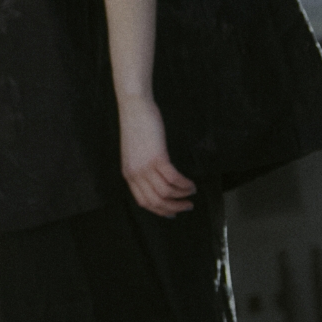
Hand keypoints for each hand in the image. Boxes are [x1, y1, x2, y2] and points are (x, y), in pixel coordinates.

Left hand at [119, 93, 196, 216]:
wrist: (134, 108)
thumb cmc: (137, 127)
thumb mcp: (135, 153)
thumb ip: (141, 168)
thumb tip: (155, 179)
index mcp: (129, 175)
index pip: (144, 202)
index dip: (160, 211)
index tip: (172, 213)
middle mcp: (136, 174)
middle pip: (156, 201)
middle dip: (174, 208)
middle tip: (187, 206)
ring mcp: (145, 167)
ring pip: (166, 192)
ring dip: (182, 196)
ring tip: (192, 192)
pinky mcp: (157, 157)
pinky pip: (173, 178)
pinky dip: (184, 184)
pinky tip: (191, 183)